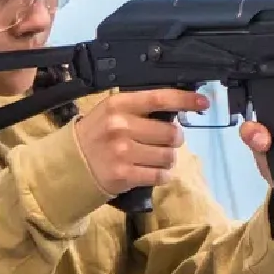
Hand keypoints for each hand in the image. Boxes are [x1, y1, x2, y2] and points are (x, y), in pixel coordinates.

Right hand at [74, 89, 203, 195]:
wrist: (70, 164)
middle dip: (175, 140)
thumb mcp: (112, 112)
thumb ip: (140, 109)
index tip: (203, 102)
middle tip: (165, 142)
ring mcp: (122, 151)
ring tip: (155, 159)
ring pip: (169, 156)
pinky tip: (153, 172)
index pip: (160, 98)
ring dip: (168, 159)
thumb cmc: (97, 135)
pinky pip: (160, 175)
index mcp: (119, 105)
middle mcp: (121, 125)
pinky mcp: (124, 174)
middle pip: (171, 133)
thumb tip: (178, 110)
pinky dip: (163, 175)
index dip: (185, 99)